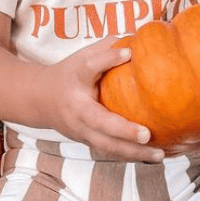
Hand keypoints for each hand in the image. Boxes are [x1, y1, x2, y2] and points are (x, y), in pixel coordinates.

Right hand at [41, 37, 164, 162]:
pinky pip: (110, 151)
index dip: (107, 59)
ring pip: (106, 145)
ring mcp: (80, 130)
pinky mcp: (86, 142)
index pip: (90, 67)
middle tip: (147, 135)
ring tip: (160, 154)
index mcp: (76, 81)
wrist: (39, 100)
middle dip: (123, 132)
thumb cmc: (68, 74)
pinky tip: (152, 156)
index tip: (128, 53)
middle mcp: (77, 109)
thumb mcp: (81, 57)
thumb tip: (138, 44)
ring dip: (133, 152)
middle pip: (99, 123)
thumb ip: (107, 50)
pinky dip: (130, 156)